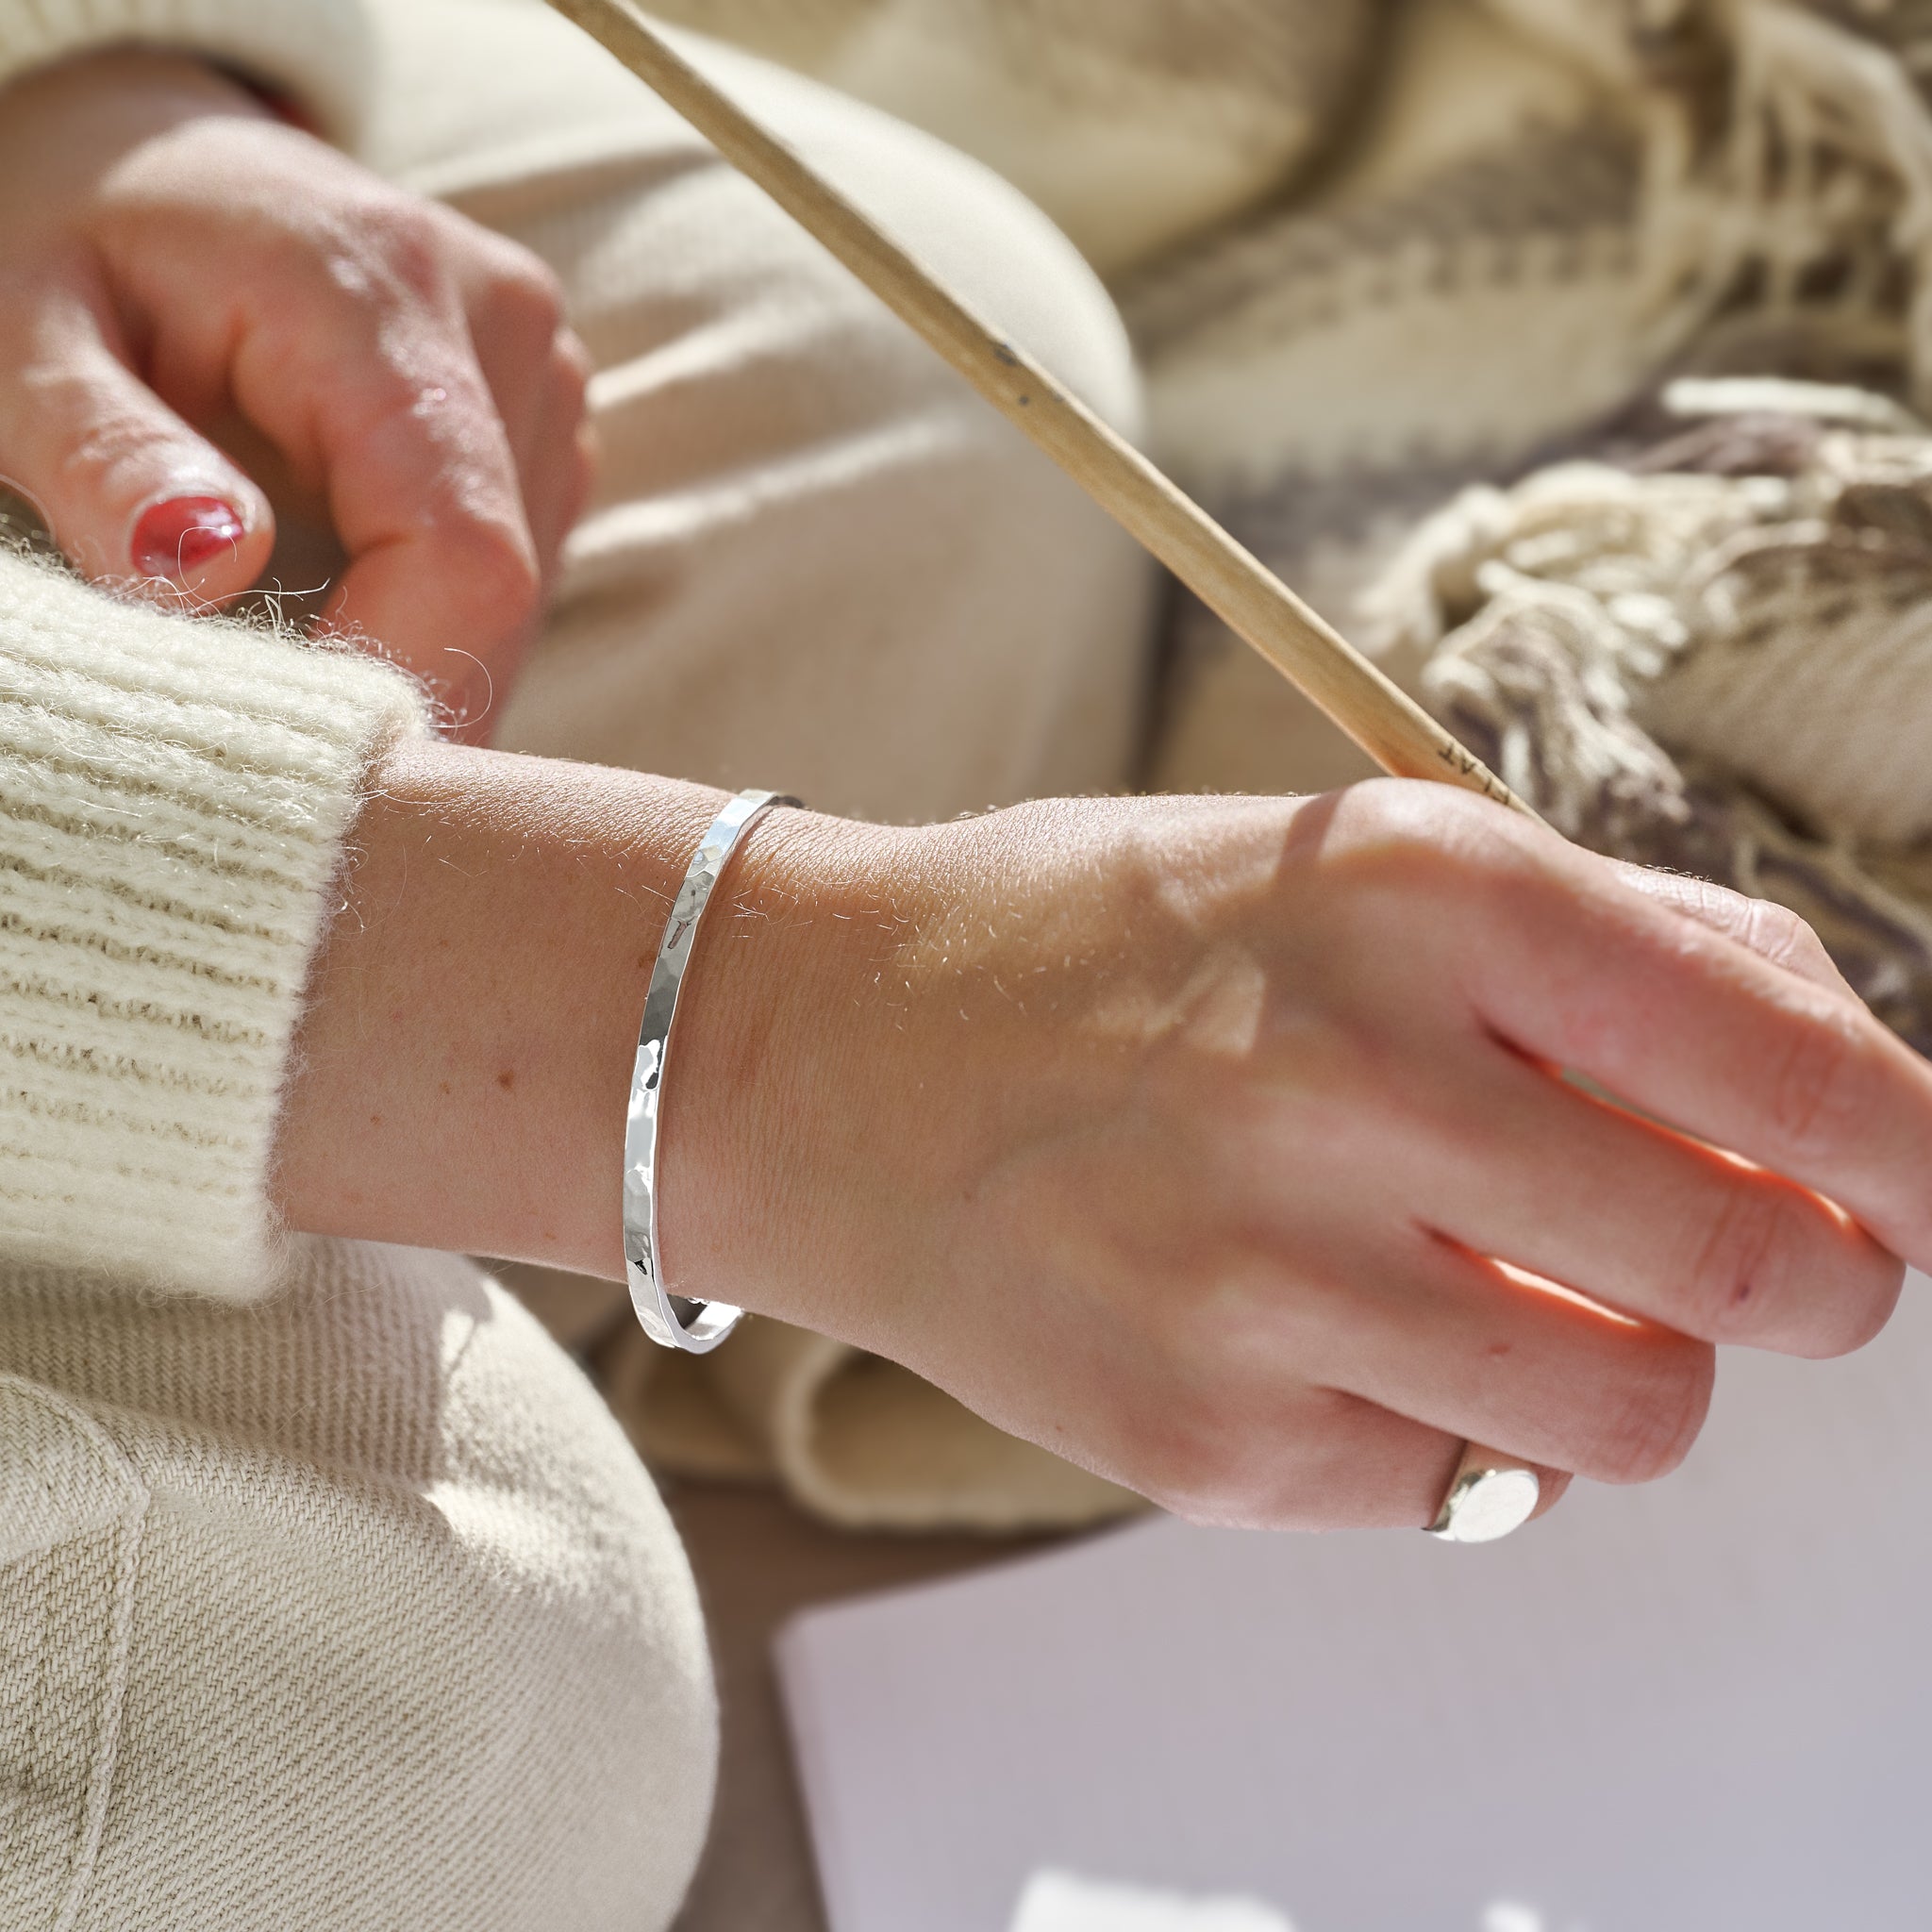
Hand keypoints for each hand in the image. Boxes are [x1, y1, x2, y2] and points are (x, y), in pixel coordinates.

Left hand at [0, 52, 595, 734]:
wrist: (150, 160)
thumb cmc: (71, 248)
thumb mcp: (23, 336)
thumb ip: (106, 452)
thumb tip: (211, 569)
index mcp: (381, 293)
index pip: (464, 554)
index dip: (398, 686)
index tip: (295, 767)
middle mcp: (501, 326)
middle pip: (501, 596)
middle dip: (390, 686)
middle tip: (255, 714)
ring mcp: (543, 371)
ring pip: (520, 599)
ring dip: (410, 650)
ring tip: (282, 612)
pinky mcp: (547, 414)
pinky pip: (521, 567)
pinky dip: (431, 612)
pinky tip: (341, 574)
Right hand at [668, 781, 1924, 1529]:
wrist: (822, 1058)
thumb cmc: (1091, 947)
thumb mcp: (1344, 865)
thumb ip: (1606, 951)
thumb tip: (1832, 1059)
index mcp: (1418, 892)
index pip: (1798, 1060)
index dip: (1910, 1148)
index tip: (1919, 1187)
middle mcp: (1355, 1082)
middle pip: (1763, 1269)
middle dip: (1819, 1279)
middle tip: (1778, 1262)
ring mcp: (1272, 1280)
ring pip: (1641, 1414)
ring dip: (1629, 1364)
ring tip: (1510, 1287)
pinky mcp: (1210, 1438)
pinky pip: (1464, 1485)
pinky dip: (1449, 1419)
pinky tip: (1331, 1329)